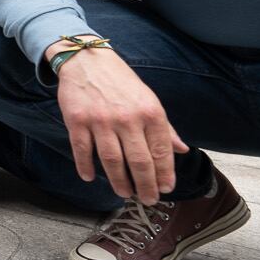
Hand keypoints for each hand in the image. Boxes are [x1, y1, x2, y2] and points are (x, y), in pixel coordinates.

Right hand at [52, 47, 187, 203]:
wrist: (87, 60)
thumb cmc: (121, 82)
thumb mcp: (149, 100)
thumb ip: (165, 128)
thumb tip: (182, 150)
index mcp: (150, 112)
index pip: (161, 152)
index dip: (165, 174)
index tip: (166, 189)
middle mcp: (127, 118)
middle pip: (139, 162)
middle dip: (145, 186)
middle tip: (147, 199)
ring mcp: (101, 121)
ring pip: (112, 161)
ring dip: (119, 182)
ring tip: (124, 193)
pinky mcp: (77, 121)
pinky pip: (82, 151)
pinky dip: (86, 167)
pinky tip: (90, 177)